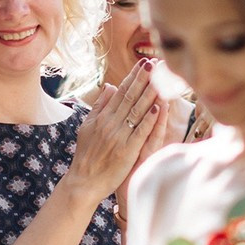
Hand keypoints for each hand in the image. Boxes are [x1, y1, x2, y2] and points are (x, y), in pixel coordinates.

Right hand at [65, 60, 161, 204]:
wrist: (84, 181)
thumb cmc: (87, 155)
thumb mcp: (88, 126)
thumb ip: (100, 106)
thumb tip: (110, 86)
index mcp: (102, 117)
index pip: (121, 92)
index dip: (133, 77)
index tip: (144, 63)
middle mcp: (110, 123)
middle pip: (130, 97)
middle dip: (143, 79)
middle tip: (155, 63)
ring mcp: (119, 136)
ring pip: (137, 111)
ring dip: (149, 94)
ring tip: (160, 79)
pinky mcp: (127, 150)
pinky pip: (140, 132)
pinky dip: (149, 119)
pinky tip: (158, 107)